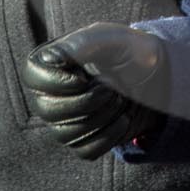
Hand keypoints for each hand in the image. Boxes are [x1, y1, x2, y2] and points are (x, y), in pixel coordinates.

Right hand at [20, 24, 168, 159]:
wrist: (155, 78)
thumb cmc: (129, 52)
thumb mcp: (111, 39)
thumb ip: (81, 43)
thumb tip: (51, 59)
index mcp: (49, 63)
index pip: (34, 78)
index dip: (60, 83)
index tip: (86, 77)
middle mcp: (48, 95)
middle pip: (50, 111)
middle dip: (88, 101)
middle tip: (111, 88)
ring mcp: (62, 121)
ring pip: (68, 134)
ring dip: (103, 117)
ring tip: (119, 99)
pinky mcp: (81, 141)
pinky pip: (86, 151)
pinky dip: (110, 136)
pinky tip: (122, 118)